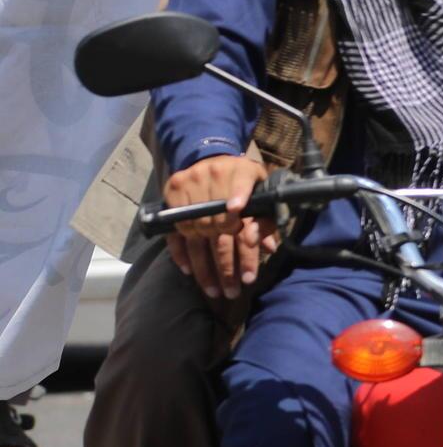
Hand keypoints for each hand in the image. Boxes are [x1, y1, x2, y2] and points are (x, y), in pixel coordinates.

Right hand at [163, 155, 275, 301]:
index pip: (241, 188)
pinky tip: (190, 272)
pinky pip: (174, 232)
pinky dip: (181, 254)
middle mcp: (212, 178)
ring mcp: (188, 188)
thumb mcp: (259, 187)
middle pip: (219, 225)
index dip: (239, 200)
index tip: (240, 221)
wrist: (207, 156)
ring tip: (215, 290)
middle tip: (234, 289)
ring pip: (196, 234)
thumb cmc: (241, 177)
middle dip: (228, 262)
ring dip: (205, 267)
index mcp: (239, 171)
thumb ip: (265, 215)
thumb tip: (268, 248)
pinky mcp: (170, 198)